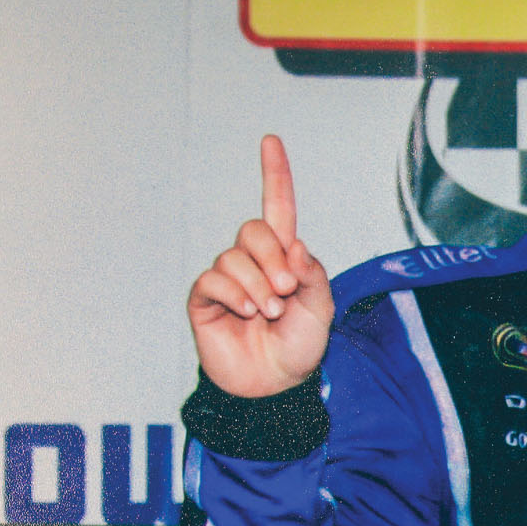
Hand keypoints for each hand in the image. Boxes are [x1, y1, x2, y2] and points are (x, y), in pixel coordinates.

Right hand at [187, 135, 334, 397]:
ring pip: (234, 257)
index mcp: (284, 257)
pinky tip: (249, 315)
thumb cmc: (300, 346)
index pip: (278, 208)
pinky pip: (215, 279)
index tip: (272, 141)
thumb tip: (293, 243)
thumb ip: (312, 272)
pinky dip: (237, 296)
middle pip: (254, 229)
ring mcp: (227, 277)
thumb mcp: (321, 308)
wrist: (275, 384)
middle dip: (274, 258)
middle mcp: (253, 260)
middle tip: (288, 290)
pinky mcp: (205, 297)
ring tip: (270, 314)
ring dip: (259, 287)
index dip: (275, 174)